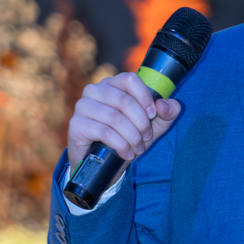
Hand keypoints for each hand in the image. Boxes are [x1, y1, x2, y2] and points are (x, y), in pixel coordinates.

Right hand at [67, 72, 181, 170]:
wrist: (103, 163)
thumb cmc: (128, 138)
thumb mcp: (153, 126)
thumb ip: (167, 113)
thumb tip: (165, 105)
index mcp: (112, 84)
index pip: (130, 79)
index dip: (145, 97)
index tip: (153, 115)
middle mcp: (94, 90)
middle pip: (124, 100)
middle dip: (141, 123)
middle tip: (146, 138)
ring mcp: (83, 106)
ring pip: (115, 118)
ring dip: (132, 136)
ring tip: (138, 149)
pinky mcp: (76, 124)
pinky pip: (104, 132)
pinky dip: (121, 145)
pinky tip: (127, 154)